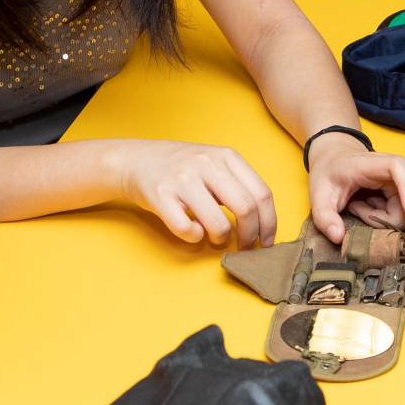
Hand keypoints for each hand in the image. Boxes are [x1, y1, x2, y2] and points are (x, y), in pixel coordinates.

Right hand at [111, 139, 276, 248]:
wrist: (135, 159)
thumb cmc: (181, 167)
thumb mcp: (214, 162)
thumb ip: (237, 183)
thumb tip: (262, 222)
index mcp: (226, 156)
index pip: (261, 194)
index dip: (269, 223)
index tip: (266, 241)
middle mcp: (207, 164)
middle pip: (246, 209)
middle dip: (250, 236)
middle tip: (246, 247)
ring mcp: (183, 179)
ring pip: (218, 223)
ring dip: (221, 239)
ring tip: (215, 238)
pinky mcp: (161, 196)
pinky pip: (187, 229)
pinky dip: (194, 237)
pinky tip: (193, 230)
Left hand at [305, 134, 404, 252]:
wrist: (336, 159)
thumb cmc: (330, 173)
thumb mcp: (319, 195)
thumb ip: (324, 217)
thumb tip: (338, 237)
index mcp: (373, 163)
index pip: (398, 168)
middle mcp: (398, 167)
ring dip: (396, 222)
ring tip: (364, 214)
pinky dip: (393, 221)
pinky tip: (372, 213)